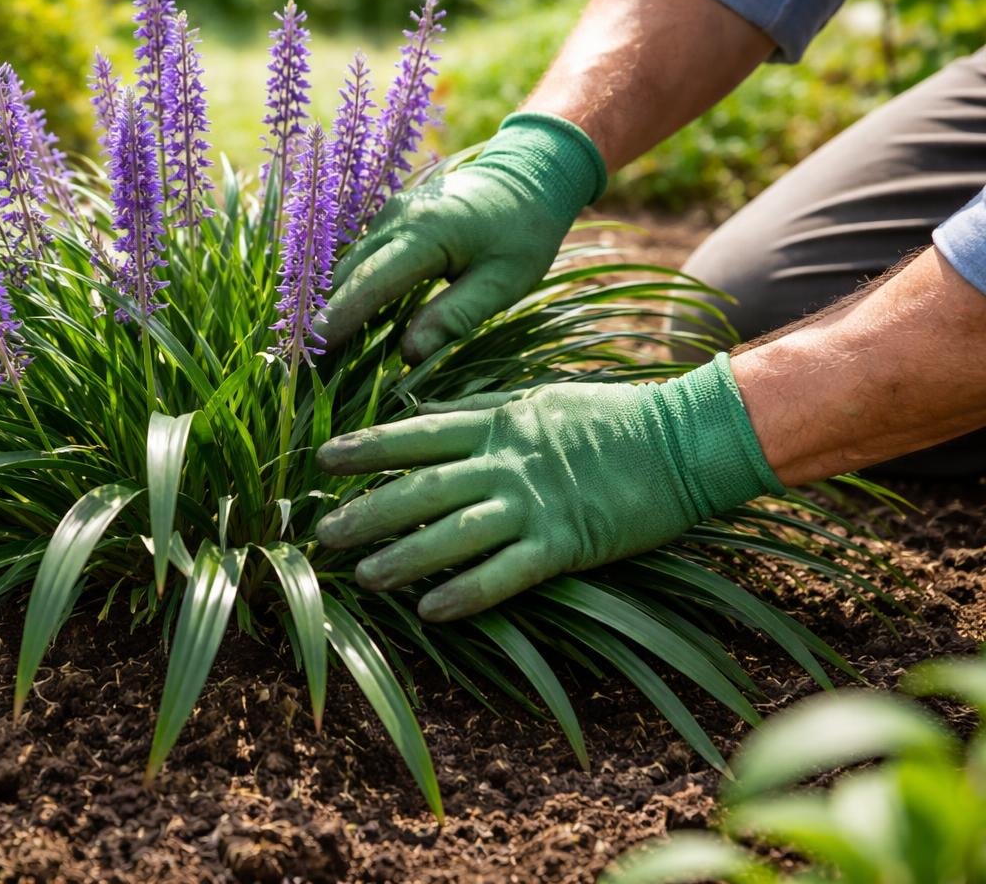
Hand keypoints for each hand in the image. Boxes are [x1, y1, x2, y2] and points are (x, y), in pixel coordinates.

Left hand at [315, 355, 784, 620]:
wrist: (684, 440)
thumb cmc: (612, 418)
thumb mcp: (540, 397)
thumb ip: (484, 408)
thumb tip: (428, 409)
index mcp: (498, 420)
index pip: (418, 433)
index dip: (369, 445)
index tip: (324, 457)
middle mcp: (506, 460)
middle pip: (422, 487)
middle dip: (368, 509)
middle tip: (323, 532)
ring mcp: (534, 502)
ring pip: (454, 532)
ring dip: (405, 556)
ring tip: (363, 576)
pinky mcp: (564, 542)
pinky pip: (505, 572)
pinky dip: (467, 591)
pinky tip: (431, 609)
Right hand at [317, 112, 604, 363]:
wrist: (529, 175)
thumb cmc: (523, 233)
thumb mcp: (503, 281)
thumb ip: (454, 317)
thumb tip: (407, 355)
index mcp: (424, 234)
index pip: (369, 284)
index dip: (337, 318)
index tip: (310, 351)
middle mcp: (395, 220)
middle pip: (346, 275)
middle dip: (321, 317)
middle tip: (300, 363)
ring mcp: (387, 216)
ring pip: (346, 267)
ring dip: (328, 304)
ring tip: (310, 347)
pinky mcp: (388, 220)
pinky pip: (358, 259)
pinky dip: (345, 289)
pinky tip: (336, 318)